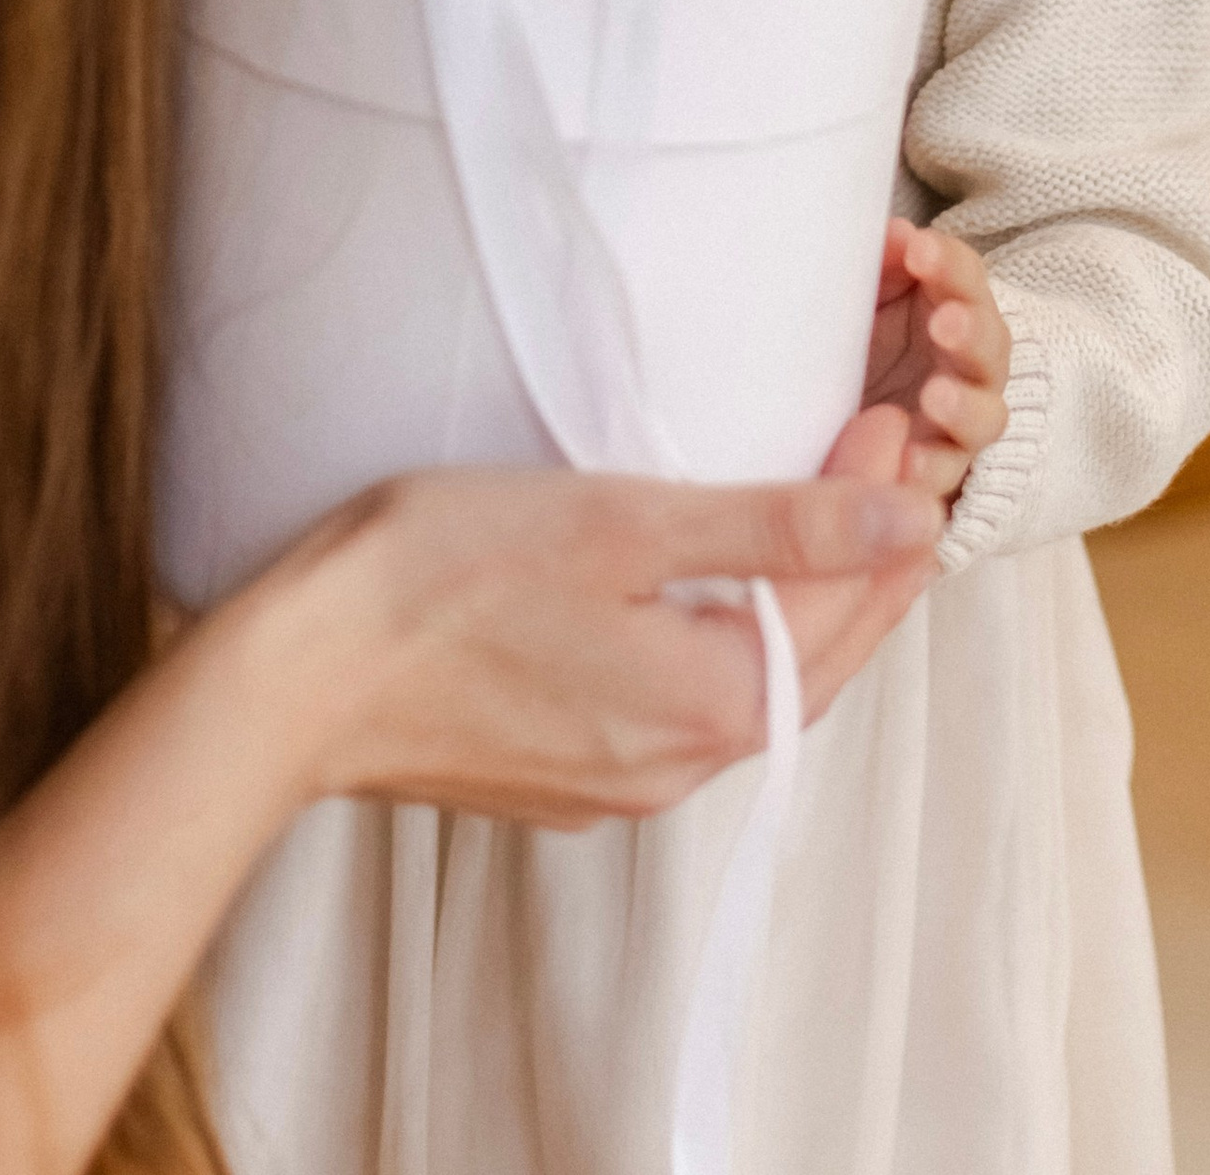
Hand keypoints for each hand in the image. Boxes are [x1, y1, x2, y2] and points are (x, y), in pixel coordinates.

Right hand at [278, 457, 942, 829]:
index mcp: (710, 710)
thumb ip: (777, 525)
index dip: (880, 514)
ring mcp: (612, 784)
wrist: (297, 679)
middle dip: (861, 570)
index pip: (845, 609)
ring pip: (748, 693)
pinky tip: (707, 600)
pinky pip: (680, 712)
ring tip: (820, 526)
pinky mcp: (558, 775)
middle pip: (812, 665)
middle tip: (884, 470)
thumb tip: (912, 517)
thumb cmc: (444, 576)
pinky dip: (724, 648)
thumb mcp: (625, 523)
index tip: (891, 425)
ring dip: (798, 613)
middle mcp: (676, 771)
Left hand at [859, 223, 1010, 507]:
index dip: (949, 264)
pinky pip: (947, 479)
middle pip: (987, 347)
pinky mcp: (941, 475)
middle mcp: (968, 366)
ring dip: (962, 407)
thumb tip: (893, 233)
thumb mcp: (868, 299)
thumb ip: (882, 266)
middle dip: (970, 332)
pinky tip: (908, 467)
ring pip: (982, 418)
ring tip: (935, 398)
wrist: (857, 426)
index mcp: (952, 309)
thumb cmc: (867, 343)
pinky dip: (931, 473)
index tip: (918, 250)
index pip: (965, 279)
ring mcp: (960, 425)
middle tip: (945, 323)